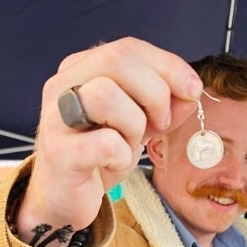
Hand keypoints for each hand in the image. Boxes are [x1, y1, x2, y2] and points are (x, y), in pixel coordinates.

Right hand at [17, 37, 204, 238]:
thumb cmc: (98, 156)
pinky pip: (105, 143)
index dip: (168, 65)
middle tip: (162, 122)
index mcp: (79, 70)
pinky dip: (121, 156)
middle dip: (154, 91)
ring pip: (105, 95)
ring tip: (129, 144)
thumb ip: (165, 102)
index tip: (192, 91)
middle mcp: (61, 87)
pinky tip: (111, 165)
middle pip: (115, 60)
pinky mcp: (58, 152)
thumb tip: (190, 93)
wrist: (64, 198)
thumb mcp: (138, 122)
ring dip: (134, 124)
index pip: (127, 48)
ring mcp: (54, 118)